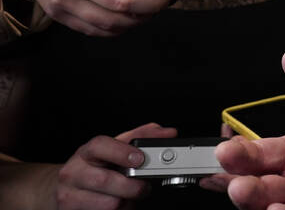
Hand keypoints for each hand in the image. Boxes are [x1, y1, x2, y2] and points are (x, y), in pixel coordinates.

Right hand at [55, 122, 175, 209]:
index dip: (121, 152)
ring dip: (126, 203)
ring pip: (107, 204)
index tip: (140, 158)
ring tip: (130, 198)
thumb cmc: (95, 167)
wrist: (65, 189)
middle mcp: (73, 172)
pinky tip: (120, 206)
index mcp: (86, 152)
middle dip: (132, 186)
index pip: (100, 146)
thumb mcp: (115, 149)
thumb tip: (168, 133)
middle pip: (105, 180)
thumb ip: (141, 137)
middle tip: (145, 187)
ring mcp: (68, 195)